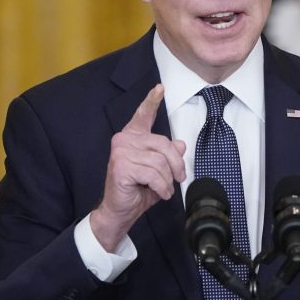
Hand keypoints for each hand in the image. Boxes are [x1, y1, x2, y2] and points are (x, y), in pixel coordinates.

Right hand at [91, 84, 186, 251]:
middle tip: (177, 179)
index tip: (160, 88)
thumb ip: (167, 155)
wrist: (119, 212)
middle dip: (176, 164)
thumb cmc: (137, 190)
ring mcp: (121, 152)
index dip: (152, 101)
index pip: (143, 115)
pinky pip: (154, 174)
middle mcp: (124, 140)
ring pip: (160, 162)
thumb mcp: (158, 171)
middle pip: (164, 144)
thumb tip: (180, 144)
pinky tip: (158, 194)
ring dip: (167, 181)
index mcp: (132, 137)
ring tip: (163, 189)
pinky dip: (161, 187)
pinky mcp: (121, 166)